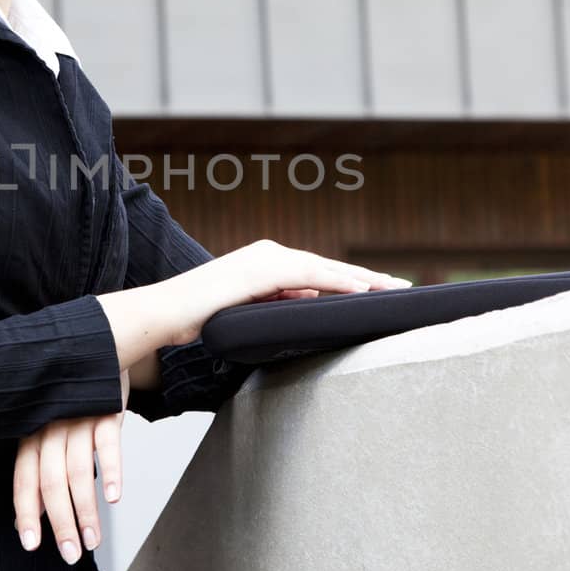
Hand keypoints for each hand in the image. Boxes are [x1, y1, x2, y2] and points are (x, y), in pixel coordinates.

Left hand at [13, 368, 129, 563]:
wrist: (99, 351)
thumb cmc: (71, 400)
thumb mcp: (50, 430)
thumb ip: (41, 470)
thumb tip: (33, 516)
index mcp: (33, 433)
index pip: (24, 478)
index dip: (26, 512)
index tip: (31, 544)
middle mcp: (52, 427)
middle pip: (51, 481)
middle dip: (61, 522)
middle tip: (70, 553)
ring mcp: (79, 418)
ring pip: (78, 471)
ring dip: (87, 510)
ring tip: (93, 539)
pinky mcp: (107, 411)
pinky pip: (108, 444)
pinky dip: (111, 471)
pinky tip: (113, 497)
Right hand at [166, 240, 412, 345]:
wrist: (167, 312)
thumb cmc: (200, 316)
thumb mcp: (249, 309)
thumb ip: (278, 301)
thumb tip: (312, 301)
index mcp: (267, 262)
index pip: (319, 272)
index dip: (352, 281)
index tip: (381, 291)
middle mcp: (270, 253)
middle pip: (329, 266)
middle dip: (368, 278)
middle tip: (402, 288)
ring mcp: (267, 258)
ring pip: (326, 269)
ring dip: (363, 279)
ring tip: (394, 289)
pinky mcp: (263, 270)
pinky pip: (310, 276)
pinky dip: (339, 283)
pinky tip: (363, 291)